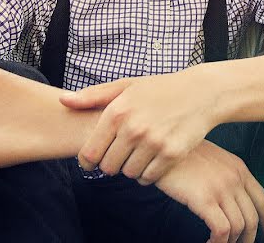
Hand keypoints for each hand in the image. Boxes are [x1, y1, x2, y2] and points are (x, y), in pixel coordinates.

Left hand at [59, 68, 219, 183]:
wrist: (201, 92)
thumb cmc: (159, 89)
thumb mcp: (126, 86)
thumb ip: (93, 96)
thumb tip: (63, 101)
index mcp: (117, 111)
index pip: (89, 153)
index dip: (89, 161)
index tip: (95, 160)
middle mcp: (133, 128)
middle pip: (108, 168)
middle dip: (112, 163)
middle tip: (122, 153)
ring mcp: (153, 142)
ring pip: (128, 174)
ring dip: (131, 168)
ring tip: (139, 154)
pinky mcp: (172, 154)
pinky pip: (149, 178)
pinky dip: (148, 173)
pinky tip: (153, 159)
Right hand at [156, 140, 263, 242]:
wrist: (162, 145)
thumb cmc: (182, 154)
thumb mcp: (212, 159)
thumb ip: (226, 175)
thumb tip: (231, 202)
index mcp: (239, 168)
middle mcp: (235, 178)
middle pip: (253, 219)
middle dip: (249, 239)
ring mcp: (221, 187)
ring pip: (239, 227)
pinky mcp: (204, 198)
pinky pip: (221, 230)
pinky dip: (218, 242)